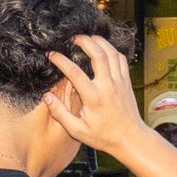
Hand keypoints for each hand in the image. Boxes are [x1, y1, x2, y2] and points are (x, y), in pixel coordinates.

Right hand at [43, 35, 146, 154]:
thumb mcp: (77, 130)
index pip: (74, 73)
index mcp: (93, 98)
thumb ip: (60, 113)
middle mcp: (107, 86)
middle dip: (84, 41)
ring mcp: (119, 82)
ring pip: (111, 53)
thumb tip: (46, 97)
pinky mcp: (127, 81)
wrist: (130, 138)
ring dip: (99, 42)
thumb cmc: (103, 136)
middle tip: (73, 38)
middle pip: (98, 55)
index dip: (61, 61)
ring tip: (87, 38)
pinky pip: (121, 59)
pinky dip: (111, 49)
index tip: (52, 54)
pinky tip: (103, 48)